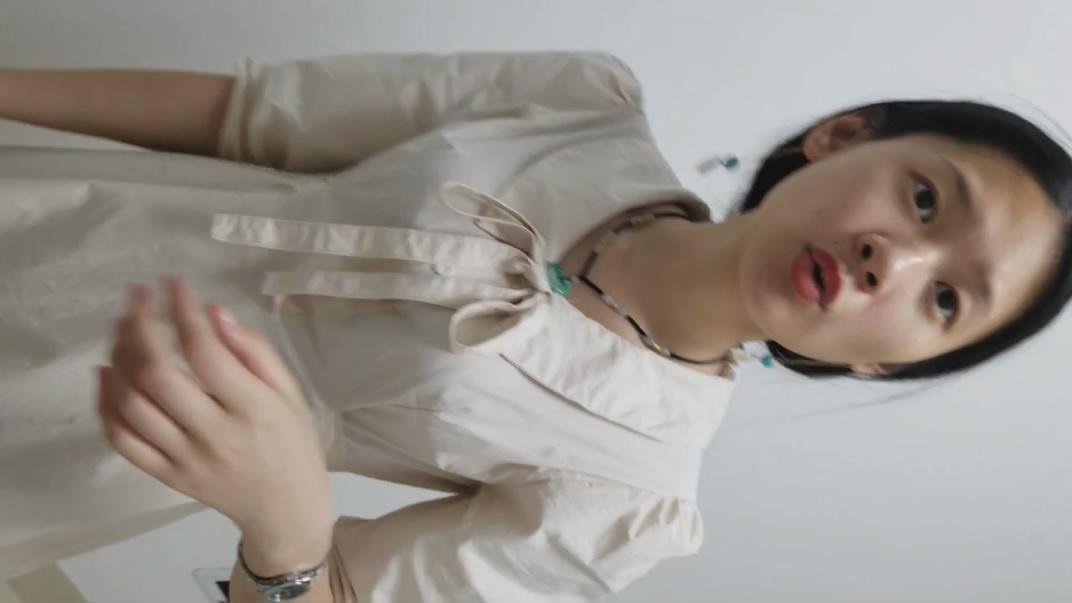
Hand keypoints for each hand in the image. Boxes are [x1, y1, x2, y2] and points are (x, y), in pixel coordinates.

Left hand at [96, 276, 334, 543]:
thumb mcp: (290, 392)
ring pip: (131, 404)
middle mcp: (214, 434)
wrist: (284, 509)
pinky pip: (122, 439)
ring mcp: (184, 458)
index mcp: (253, 408)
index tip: (174, 284)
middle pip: (156, 375)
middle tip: (138, 298)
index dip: (183, 312)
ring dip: (118, 357)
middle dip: (138, 327)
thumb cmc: (292, 441)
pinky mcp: (165, 476)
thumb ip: (255, 352)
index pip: (205, 352)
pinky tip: (106, 373)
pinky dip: (105, 403)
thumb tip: (213, 312)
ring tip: (122, 327)